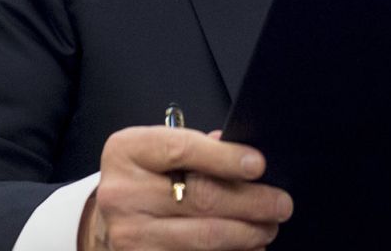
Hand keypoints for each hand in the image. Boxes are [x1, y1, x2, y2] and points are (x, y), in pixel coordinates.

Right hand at [80, 126, 293, 249]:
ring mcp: (128, 234)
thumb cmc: (148, 178)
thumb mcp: (162, 151)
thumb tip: (249, 163)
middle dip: (251, 203)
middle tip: (281, 205)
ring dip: (246, 235)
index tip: (259, 166)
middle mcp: (123, 193)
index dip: (226, 158)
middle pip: (200, 198)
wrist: (109, 219)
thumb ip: (202, 149)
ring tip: (268, 229)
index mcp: (128, 151)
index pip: (183, 150)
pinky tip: (248, 249)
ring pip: (203, 236)